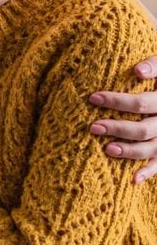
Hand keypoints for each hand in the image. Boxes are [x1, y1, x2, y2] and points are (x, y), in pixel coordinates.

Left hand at [89, 55, 156, 182]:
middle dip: (117, 128)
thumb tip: (137, 71)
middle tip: (93, 126)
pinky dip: (148, 173)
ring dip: (128, 151)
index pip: (140, 103)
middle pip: (142, 128)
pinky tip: (133, 180)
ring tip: (106, 149)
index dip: (117, 101)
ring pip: (150, 149)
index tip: (93, 98)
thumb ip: (154, 65)